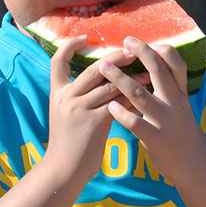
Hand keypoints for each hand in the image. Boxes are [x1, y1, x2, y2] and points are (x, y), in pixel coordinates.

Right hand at [44, 37, 138, 181]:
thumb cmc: (67, 142)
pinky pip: (118, 104)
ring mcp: (79, 109)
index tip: (86, 37)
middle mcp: (66, 97)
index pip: (57, 60)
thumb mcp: (63, 114)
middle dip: (116, 58)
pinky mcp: (94, 122)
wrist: (63, 169)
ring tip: (148, 74)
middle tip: (133, 52)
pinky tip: (144, 97)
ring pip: (109, 85)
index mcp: (57, 92)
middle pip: (94, 69)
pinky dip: (132, 99)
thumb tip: (97, 80)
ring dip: (131, 78)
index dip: (70, 46)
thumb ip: (76, 96)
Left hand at [98, 37, 205, 179]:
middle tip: (125, 41)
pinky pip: (135, 122)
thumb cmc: (181, 131)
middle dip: (143, 53)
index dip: (162, 50)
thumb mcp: (179, 105)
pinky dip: (121, 112)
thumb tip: (153, 61)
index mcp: (180, 93)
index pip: (177, 64)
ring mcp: (164, 119)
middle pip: (159, 71)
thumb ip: (168, 86)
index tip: (141, 42)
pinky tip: (110, 106)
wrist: (194, 165)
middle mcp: (174, 102)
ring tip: (103, 67)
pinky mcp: (155, 138)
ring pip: (140, 94)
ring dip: (120, 79)